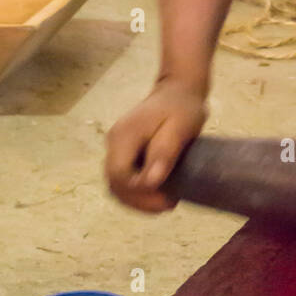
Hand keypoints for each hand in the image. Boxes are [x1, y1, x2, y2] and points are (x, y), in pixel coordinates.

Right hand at [105, 79, 207, 213]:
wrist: (177, 90)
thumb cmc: (182, 107)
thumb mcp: (179, 128)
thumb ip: (164, 152)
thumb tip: (150, 182)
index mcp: (123, 136)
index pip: (119, 176)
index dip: (139, 193)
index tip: (166, 198)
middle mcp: (113, 143)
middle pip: (114, 184)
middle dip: (139, 201)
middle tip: (167, 205)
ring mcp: (116, 147)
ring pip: (116, 185)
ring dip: (137, 200)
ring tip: (164, 203)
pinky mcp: (124, 152)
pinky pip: (124, 178)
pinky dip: (138, 192)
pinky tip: (158, 195)